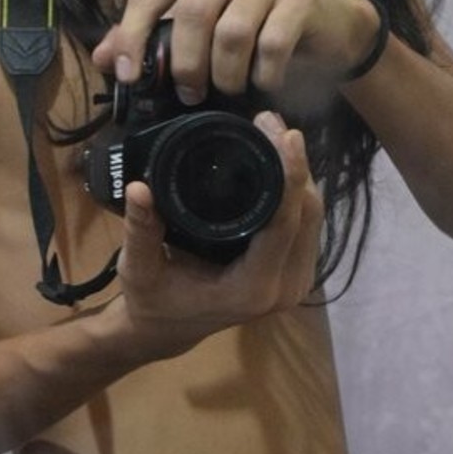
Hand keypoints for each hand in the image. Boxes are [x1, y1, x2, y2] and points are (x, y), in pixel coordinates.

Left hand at [91, 0, 380, 105]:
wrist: (324, 22)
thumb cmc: (251, 21)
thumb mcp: (196, 25)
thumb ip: (149, 35)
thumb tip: (103, 58)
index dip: (133, 38)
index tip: (128, 77)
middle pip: (192, 14)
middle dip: (185, 65)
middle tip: (189, 94)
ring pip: (231, 33)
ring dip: (226, 74)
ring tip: (228, 89)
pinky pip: (271, 45)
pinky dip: (263, 75)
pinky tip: (263, 82)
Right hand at [110, 111, 323, 360]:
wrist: (166, 330)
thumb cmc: (152, 300)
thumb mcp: (139, 268)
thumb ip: (140, 231)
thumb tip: (139, 187)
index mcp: (251, 288)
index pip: (283, 223)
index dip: (290, 175)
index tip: (285, 134)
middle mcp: (282, 289)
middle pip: (308, 215)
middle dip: (296, 164)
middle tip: (270, 123)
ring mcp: (294, 284)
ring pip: (314, 217)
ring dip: (300, 174)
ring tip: (274, 133)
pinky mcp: (294, 273)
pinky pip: (307, 225)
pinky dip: (298, 191)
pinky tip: (281, 161)